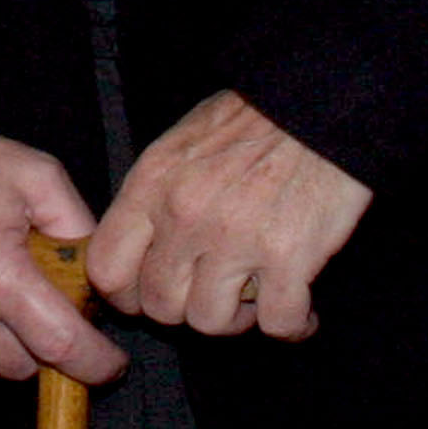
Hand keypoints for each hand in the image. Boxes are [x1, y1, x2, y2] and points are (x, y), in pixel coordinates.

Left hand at [88, 89, 370, 339]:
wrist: (321, 102)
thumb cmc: (254, 119)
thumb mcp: (183, 142)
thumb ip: (156, 194)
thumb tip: (144, 245)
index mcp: (152, 184)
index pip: (107, 268)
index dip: (126, 295)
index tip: (148, 297)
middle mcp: (185, 215)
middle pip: (160, 305)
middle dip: (186, 311)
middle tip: (214, 295)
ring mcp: (236, 239)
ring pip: (212, 321)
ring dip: (237, 320)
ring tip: (257, 298)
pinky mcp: (288, 257)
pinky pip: (278, 323)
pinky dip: (293, 326)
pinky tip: (302, 312)